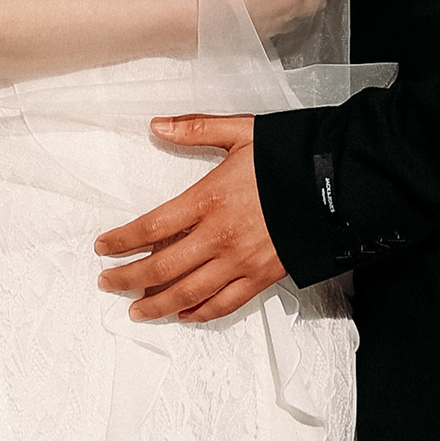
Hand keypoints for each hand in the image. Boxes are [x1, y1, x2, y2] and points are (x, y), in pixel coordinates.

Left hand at [96, 116, 283, 322]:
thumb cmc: (288, 157)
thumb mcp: (241, 132)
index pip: (151, 227)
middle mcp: (219, 236)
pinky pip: (224, 304)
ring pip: (188, 293)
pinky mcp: (261, 278)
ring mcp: (240, 262)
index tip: (102, 248)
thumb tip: (156, 126)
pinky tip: (184, 314)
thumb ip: (196, 129)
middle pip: (162, 267)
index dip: (122, 241)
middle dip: (128, 279)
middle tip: (106, 283)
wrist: (336, 186)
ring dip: (157, 304)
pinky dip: (200, 313)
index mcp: (209, 199)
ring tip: (135, 310)